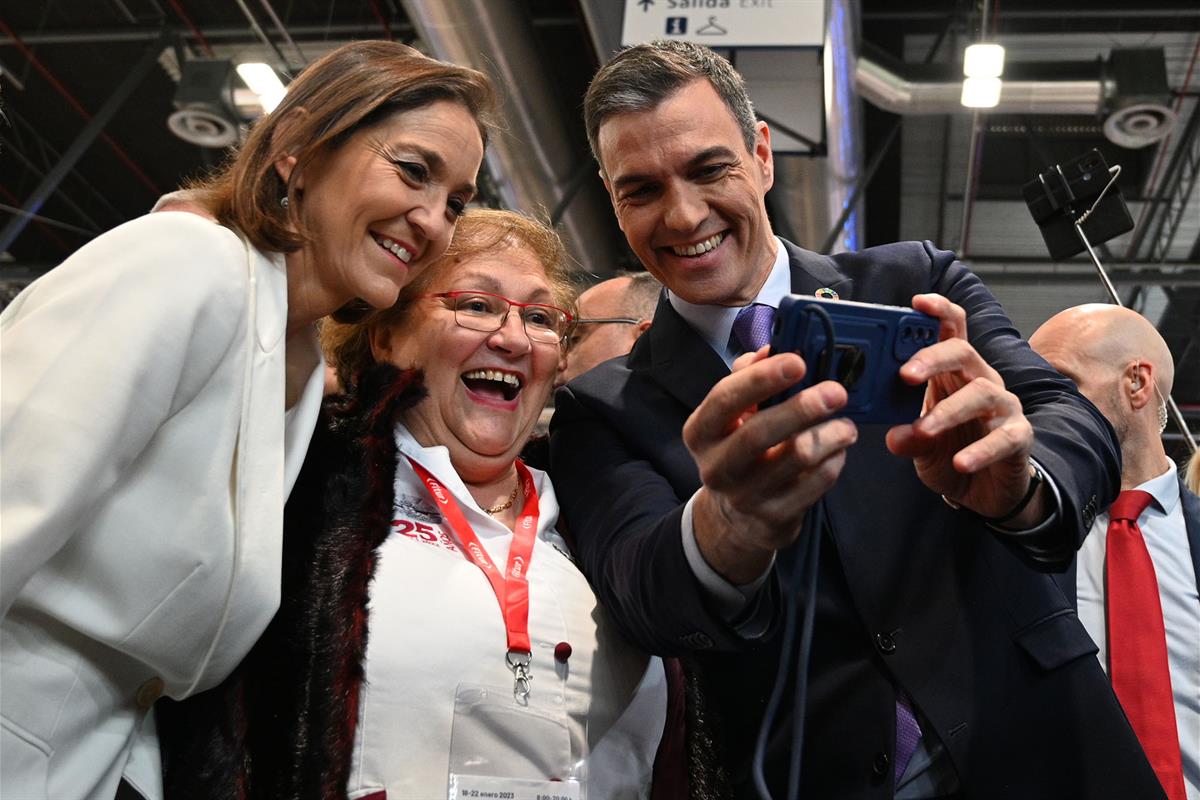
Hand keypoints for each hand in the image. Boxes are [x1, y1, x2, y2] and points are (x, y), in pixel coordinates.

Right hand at [684, 347, 856, 583]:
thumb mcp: (732, 415)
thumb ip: (747, 377)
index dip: (761, 378)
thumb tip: (770, 349)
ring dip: (830, 434)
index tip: (797, 361)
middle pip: (759, 432)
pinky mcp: (775, 517)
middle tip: (836, 391)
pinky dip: (834, 461)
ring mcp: (745, 496)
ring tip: (846, 425)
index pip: (725, 399)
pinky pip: (816, 484)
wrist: (735, 516)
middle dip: (802, 407)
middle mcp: (717, 466)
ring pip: (796, 457)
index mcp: (701, 431)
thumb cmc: (739, 450)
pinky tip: (838, 450)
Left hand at [886, 294, 1044, 525]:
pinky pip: (1004, 438)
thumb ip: (907, 437)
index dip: (938, 311)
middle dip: (933, 357)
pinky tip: (961, 462)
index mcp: (953, 374)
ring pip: (982, 393)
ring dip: (949, 410)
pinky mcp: (1019, 437)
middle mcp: (981, 382)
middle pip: (963, 352)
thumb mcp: (920, 446)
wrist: (984, 491)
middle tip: (906, 374)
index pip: (951, 331)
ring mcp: (1003, 408)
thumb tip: (893, 436)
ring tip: (924, 429)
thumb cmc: (951, 454)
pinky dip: (981, 450)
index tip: (917, 302)